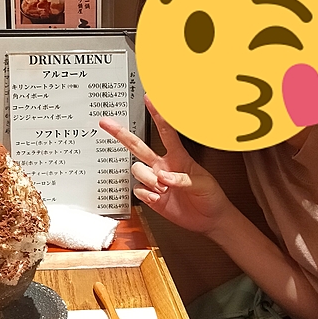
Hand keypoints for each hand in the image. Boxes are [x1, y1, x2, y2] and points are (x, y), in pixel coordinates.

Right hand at [99, 96, 230, 236]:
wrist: (209, 219)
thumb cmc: (211, 197)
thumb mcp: (203, 184)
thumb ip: (183, 179)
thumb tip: (164, 176)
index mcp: (179, 157)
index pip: (167, 132)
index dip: (158, 115)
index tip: (149, 99)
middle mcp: (163, 166)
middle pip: (138, 146)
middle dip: (121, 134)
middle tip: (106, 123)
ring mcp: (156, 181)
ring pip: (138, 170)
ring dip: (149, 180)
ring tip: (163, 189)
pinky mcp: (151, 196)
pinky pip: (138, 190)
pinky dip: (147, 195)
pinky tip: (158, 198)